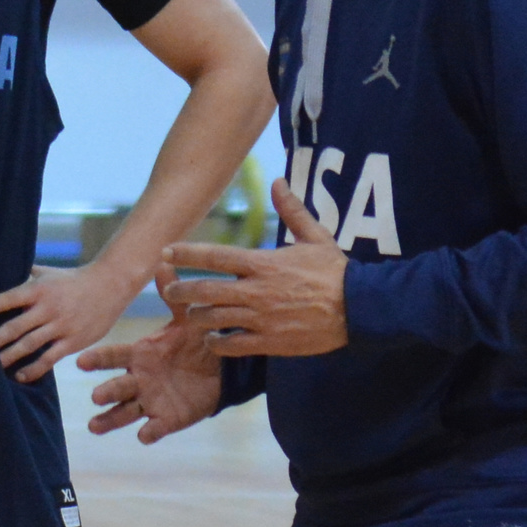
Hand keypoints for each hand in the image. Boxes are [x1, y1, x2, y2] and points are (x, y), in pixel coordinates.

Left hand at [0, 262, 138, 383]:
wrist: (110, 284)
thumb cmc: (74, 279)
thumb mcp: (49, 272)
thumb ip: (27, 275)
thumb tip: (4, 269)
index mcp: (38, 289)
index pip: (6, 300)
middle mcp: (47, 307)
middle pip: (13, 327)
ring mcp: (60, 325)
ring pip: (28, 345)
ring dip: (8, 357)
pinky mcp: (72, 341)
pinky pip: (49, 358)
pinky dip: (33, 369)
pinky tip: (20, 376)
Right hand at [78, 266, 220, 443]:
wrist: (218, 372)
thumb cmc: (194, 343)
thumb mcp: (186, 321)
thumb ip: (173, 297)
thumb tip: (164, 261)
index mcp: (139, 354)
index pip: (114, 356)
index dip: (98, 359)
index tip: (81, 361)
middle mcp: (139, 380)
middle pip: (117, 386)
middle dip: (106, 391)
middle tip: (95, 396)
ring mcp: (150, 402)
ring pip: (125, 412)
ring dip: (110, 419)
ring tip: (94, 426)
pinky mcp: (166, 420)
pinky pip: (155, 429)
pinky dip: (149, 433)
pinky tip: (144, 435)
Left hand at [161, 178, 348, 356]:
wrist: (359, 308)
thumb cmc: (335, 271)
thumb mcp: (315, 236)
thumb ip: (291, 211)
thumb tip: (279, 182)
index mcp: (264, 263)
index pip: (216, 256)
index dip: (187, 254)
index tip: (167, 251)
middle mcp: (257, 290)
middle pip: (206, 289)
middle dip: (182, 289)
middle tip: (168, 288)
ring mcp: (262, 318)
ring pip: (215, 318)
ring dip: (196, 317)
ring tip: (188, 315)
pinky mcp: (270, 342)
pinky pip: (233, 344)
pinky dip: (217, 341)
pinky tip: (211, 339)